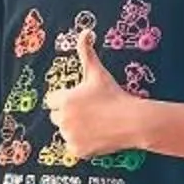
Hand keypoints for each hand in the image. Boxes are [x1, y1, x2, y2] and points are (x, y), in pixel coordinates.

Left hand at [45, 28, 137, 158]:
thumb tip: (85, 31)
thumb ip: (86, 51)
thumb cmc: (113, 94)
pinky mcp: (77, 151)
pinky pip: (74, 147)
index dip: (66, 99)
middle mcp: (62, 119)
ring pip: (66, 132)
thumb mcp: (97, 72)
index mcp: (63, 99)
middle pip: (57, 117)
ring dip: (76, 129)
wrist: (132, 120)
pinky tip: (96, 135)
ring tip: (95, 123)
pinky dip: (83, 144)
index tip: (81, 100)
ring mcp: (69, 136)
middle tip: (89, 111)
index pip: (52, 100)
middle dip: (69, 114)